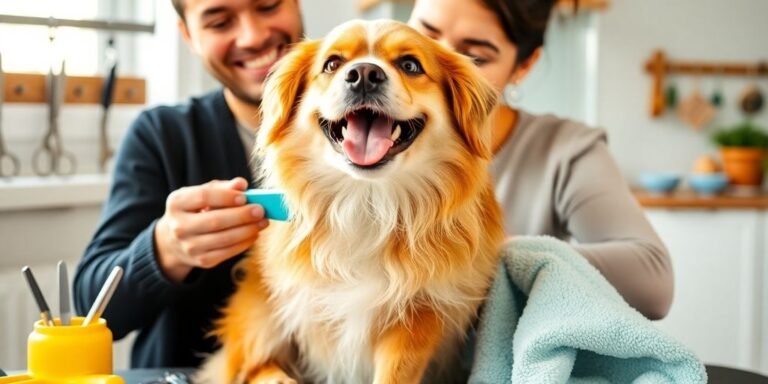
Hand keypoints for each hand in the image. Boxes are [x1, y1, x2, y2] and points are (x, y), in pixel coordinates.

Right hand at [154, 177, 268, 282]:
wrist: (175, 240)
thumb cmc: (194, 210)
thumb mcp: (201, 194)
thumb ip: (221, 188)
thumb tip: (241, 184)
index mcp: (177, 203)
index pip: (203, 197)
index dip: (226, 197)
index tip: (244, 196)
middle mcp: (179, 226)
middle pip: (215, 221)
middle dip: (241, 215)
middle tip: (260, 210)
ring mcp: (189, 246)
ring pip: (224, 239)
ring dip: (247, 230)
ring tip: (262, 222)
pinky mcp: (202, 261)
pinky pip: (227, 252)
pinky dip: (244, 243)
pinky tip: (254, 234)